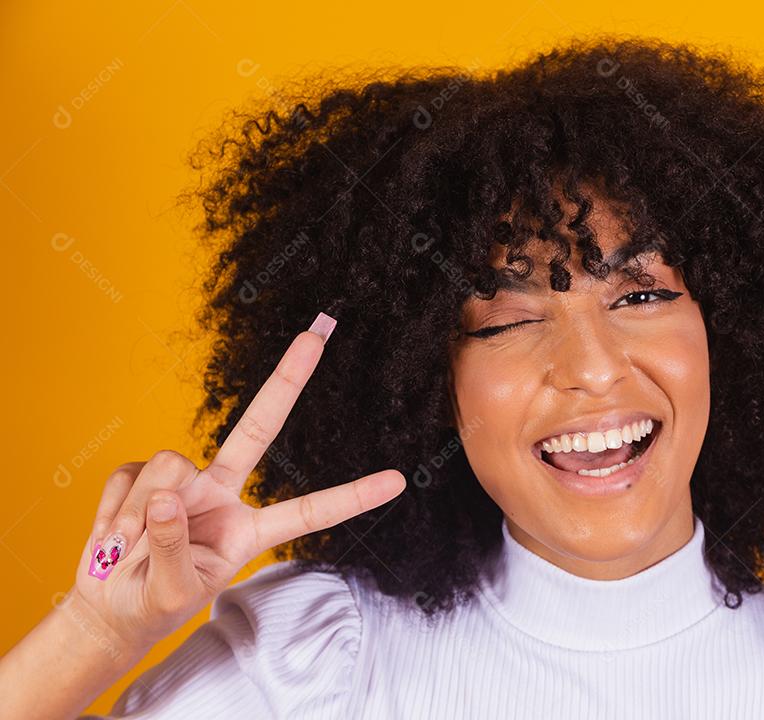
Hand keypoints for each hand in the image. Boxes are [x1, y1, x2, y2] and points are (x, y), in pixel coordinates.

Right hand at [69, 313, 405, 649]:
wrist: (112, 607)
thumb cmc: (154, 604)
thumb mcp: (172, 592)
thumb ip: (173, 547)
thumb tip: (168, 497)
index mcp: (250, 530)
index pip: (308, 512)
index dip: (352, 497)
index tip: (399, 480)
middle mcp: (223, 494)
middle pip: (258, 428)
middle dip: (287, 380)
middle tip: (315, 336)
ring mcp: (184, 481)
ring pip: (171, 466)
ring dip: (140, 514)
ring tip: (126, 551)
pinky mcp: (144, 474)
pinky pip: (129, 476)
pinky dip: (114, 511)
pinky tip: (112, 537)